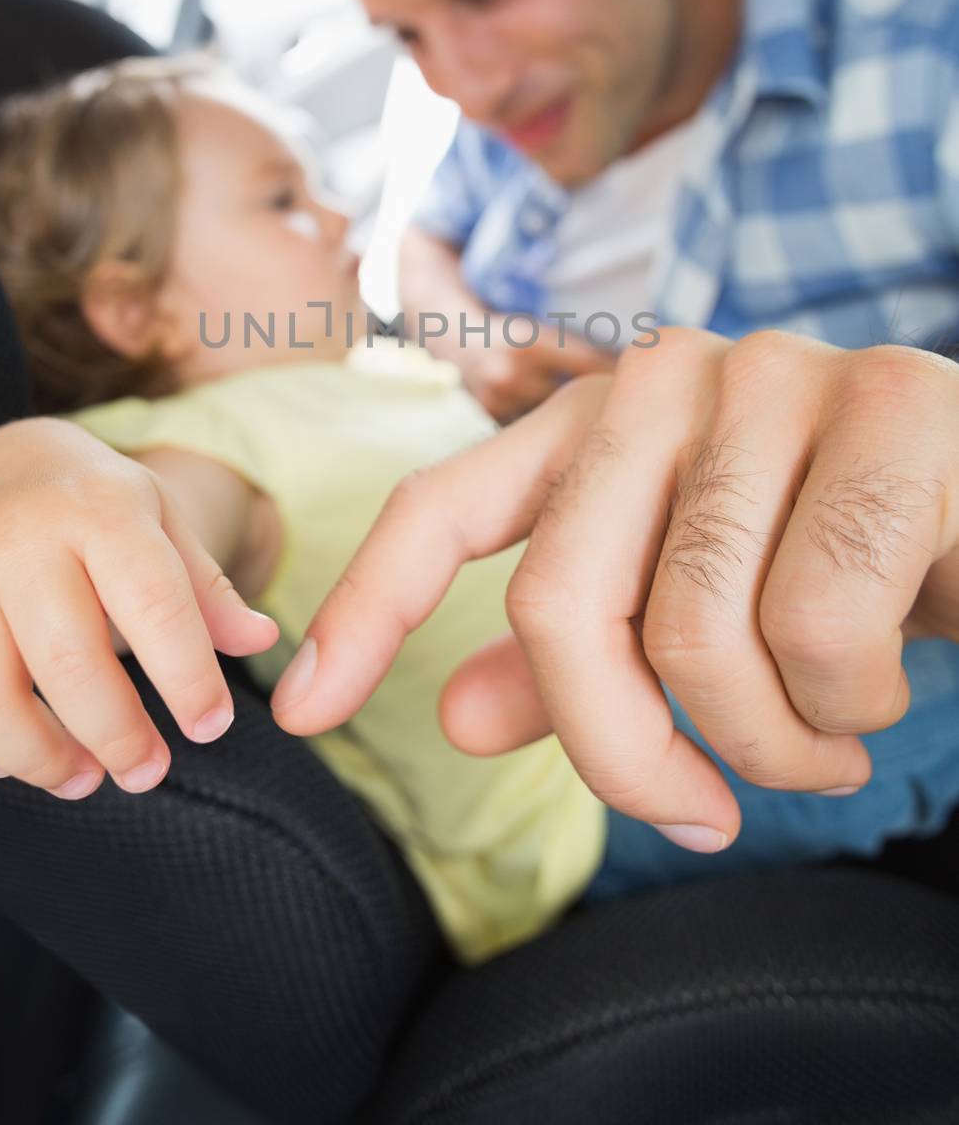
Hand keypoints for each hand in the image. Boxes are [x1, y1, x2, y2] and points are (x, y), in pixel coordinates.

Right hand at [0, 419, 277, 797]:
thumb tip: (261, 639)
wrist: (1, 470)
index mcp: (96, 511)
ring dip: (41, 759)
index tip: (211, 726)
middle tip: (148, 771)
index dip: (187, 677)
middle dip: (117, 735)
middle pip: (67, 663)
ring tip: (84, 777)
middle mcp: (15, 542)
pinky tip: (10, 761)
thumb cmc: (97, 510)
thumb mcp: (163, 524)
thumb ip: (209, 590)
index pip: (151, 604)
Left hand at [271, 330, 958, 851]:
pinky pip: (821, 631)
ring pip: (699, 635)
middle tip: (697, 813)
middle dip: (622, 752)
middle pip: (561, 605)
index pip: (443, 505)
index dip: (366, 609)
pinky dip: (849, 707)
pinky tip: (881, 686)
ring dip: (767, 742)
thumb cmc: (832, 559)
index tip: (300, 712)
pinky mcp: (890, 410)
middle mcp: (664, 377)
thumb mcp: (691, 610)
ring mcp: (774, 378)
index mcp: (596, 418)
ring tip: (820, 736)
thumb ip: (578, 656)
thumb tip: (456, 719)